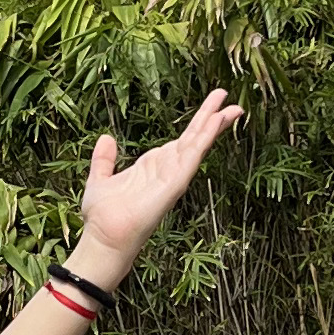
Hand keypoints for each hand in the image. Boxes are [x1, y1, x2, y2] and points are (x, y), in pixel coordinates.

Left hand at [70, 91, 244, 284]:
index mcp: (153, 166)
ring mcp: (173, 177)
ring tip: (232, 108)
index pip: (181, 139)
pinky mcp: (174, 184)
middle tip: (226, 96)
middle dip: (211, 117)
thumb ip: (104, 159)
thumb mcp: (100, 179)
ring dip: (214, 125)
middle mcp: (167, 170)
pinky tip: (214, 124)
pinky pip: (192, 157)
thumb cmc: (103, 217)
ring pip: (198, 145)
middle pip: (194, 138)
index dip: (196, 122)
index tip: (211, 105)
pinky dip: (204, 140)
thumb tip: (106, 138)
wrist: (103, 237)